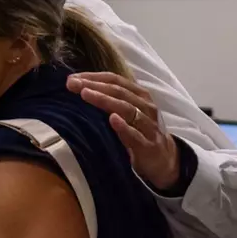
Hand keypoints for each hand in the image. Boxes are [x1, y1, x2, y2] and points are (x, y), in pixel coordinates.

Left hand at [67, 71, 181, 191]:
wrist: (163, 160)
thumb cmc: (139, 132)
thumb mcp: (127, 113)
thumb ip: (109, 101)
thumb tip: (79, 88)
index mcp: (138, 95)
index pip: (115, 80)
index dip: (94, 77)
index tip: (73, 78)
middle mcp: (145, 106)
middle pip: (118, 91)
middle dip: (94, 86)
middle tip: (73, 84)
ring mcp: (148, 125)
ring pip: (127, 108)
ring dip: (105, 100)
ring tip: (86, 94)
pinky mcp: (149, 146)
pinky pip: (136, 135)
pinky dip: (124, 127)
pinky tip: (112, 119)